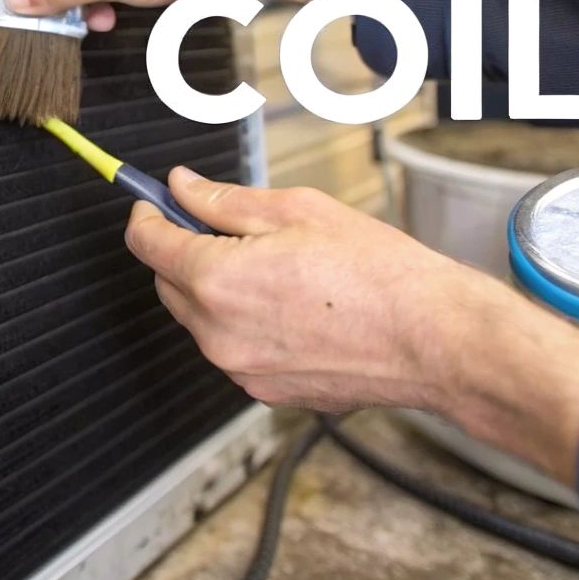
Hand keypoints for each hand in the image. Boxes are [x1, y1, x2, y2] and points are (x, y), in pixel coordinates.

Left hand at [125, 167, 578, 483]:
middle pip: (168, 284)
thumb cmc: (378, 272)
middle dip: (184, 252)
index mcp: (218, 280)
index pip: (148, 244)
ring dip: (216, 290)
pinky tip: (293, 306)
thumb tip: (180, 187)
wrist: (432, 338)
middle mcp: (217, 334)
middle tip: (227, 226)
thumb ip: (224, 200)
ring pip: (200, 320)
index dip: (146, 214)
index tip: (153, 201)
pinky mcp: (266, 392)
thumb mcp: (297, 211)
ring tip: (277, 268)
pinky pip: (233, 348)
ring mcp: (241, 369)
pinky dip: (244, 324)